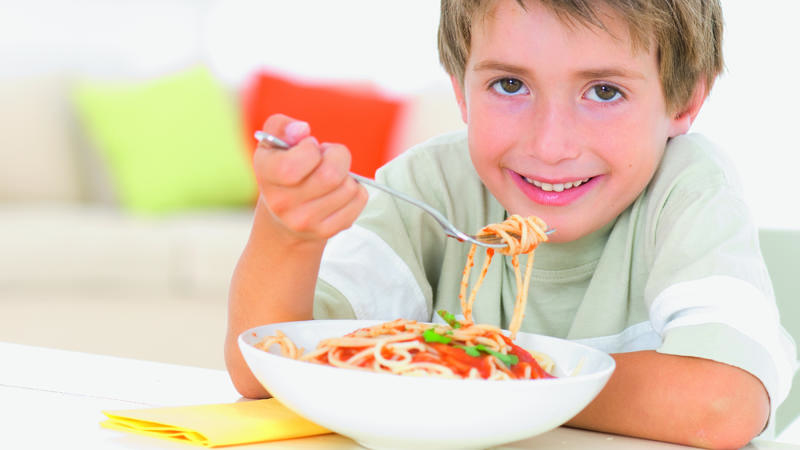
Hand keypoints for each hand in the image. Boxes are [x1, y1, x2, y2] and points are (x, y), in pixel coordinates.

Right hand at [253, 114, 368, 243]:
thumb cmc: (283, 171)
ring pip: (348, 188)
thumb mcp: (273, 144)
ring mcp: (303, 221)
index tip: (308, 148)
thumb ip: (281, 126)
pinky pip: (358, 201)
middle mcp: (281, 202)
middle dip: (338, 157)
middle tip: (328, 158)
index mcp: (266, 174)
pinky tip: (339, 191)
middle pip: (331, 175)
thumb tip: (302, 130)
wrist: (284, 219)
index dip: (310, 150)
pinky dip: (356, 191)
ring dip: (347, 175)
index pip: (294, 165)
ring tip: (331, 176)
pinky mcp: (325, 231)